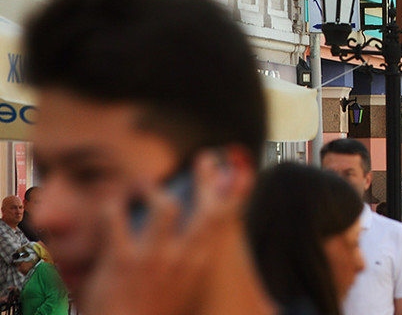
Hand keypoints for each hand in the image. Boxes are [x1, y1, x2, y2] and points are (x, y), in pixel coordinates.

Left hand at [81, 152, 244, 314]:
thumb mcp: (183, 290)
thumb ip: (190, 260)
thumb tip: (195, 236)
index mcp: (199, 265)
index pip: (224, 221)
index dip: (236, 193)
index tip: (243, 173)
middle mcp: (183, 258)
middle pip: (205, 209)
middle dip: (207, 180)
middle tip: (204, 158)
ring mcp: (154, 258)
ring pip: (166, 207)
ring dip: (153, 189)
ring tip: (144, 182)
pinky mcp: (122, 261)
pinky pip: (116, 218)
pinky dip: (112, 206)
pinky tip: (111, 203)